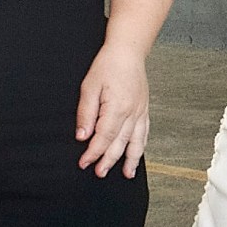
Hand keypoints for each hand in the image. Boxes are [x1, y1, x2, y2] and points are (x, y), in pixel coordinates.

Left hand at [76, 43, 149, 177]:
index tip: (84, 162)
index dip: (93, 152)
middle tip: (99, 173)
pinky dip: (141, 146)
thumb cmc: (107, 65)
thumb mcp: (89, 87)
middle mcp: (132, 112)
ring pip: (136, 141)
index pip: (104, 137)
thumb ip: (86, 113)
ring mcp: (140, 112)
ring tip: (126, 174)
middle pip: (119, 143)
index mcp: (117, 107)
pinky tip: (137, 155)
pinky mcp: (144, 109)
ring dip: (130, 160)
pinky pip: (145, 133)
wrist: (128, 51)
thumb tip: (82, 136)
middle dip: (108, 160)